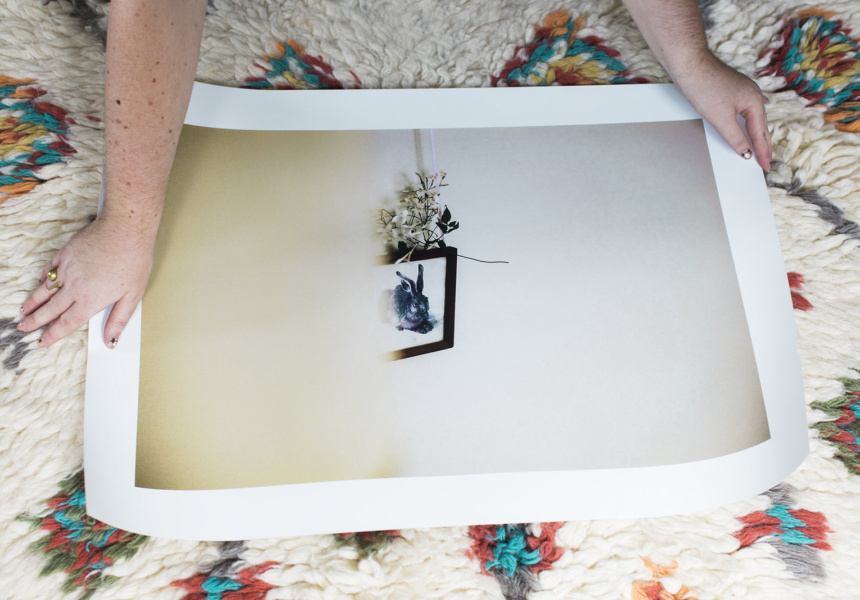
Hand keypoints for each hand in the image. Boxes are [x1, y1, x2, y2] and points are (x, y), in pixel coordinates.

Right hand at [18, 216, 155, 348]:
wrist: (125, 229)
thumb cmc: (134, 260)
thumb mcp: (133, 295)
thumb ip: (119, 319)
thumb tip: (111, 341)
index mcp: (90, 301)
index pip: (67, 323)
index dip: (53, 334)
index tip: (42, 341)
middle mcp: (75, 287)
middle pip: (51, 309)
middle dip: (35, 321)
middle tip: (23, 328)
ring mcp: (67, 269)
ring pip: (45, 289)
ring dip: (33, 301)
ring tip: (24, 310)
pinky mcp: (66, 253)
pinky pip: (50, 268)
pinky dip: (44, 277)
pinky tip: (40, 281)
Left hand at [673, 52, 771, 170]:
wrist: (690, 64)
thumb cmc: (704, 87)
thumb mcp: (720, 118)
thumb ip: (735, 137)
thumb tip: (746, 152)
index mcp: (754, 102)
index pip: (760, 133)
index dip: (763, 152)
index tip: (766, 167)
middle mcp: (753, 94)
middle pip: (760, 124)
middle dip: (763, 144)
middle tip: (766, 162)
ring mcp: (743, 90)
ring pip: (753, 116)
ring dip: (757, 132)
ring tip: (761, 146)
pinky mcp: (732, 88)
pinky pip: (746, 109)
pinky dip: (749, 119)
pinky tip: (752, 118)